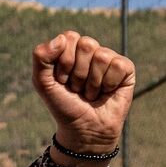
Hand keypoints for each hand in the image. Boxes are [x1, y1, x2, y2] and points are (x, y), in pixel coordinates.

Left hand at [32, 31, 134, 166]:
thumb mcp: (42, 83)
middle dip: (77, 72)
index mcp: (69, 49)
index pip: (69, 37)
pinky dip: (108, 83)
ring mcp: (109, 58)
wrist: (83, 128)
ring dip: (92, 81)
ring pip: (102, 56)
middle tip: (76, 87)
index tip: (61, 79)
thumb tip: (61, 38)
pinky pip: (118, 65)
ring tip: (90, 92)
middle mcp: (90, 51)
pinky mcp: (126, 69)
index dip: (63, 61)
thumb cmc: (62, 104)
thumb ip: (41, 58)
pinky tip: (106, 92)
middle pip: (87, 44)